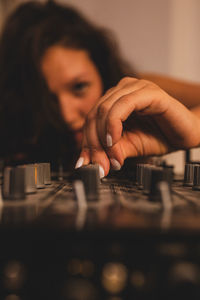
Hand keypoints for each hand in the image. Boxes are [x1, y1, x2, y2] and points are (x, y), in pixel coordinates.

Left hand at [76, 77, 199, 176]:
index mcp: (115, 100)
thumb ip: (110, 149)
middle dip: (93, 144)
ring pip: (104, 109)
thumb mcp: (128, 147)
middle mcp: (123, 90)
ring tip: (110, 158)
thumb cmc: (160, 136)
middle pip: (94, 114)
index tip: (85, 163)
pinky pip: (123, 106)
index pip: (91, 119)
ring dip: (103, 138)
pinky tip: (114, 141)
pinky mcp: (149, 92)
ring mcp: (135, 88)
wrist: (187, 135)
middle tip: (99, 165)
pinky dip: (114, 125)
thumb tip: (91, 160)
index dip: (86, 142)